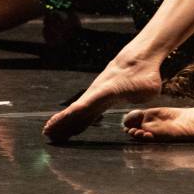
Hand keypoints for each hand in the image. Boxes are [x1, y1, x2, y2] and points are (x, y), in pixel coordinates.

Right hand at [43, 57, 163, 141]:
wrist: (139, 60)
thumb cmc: (145, 76)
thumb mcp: (146, 89)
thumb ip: (141, 96)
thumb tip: (140, 101)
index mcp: (105, 93)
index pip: (82, 108)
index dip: (68, 119)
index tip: (54, 126)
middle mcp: (97, 94)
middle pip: (75, 111)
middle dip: (61, 123)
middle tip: (46, 134)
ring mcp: (97, 96)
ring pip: (78, 112)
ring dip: (64, 122)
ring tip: (51, 133)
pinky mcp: (100, 98)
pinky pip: (85, 111)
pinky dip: (76, 120)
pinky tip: (72, 129)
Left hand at [122, 100, 193, 141]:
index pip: (177, 136)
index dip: (161, 136)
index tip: (146, 135)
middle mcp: (188, 132)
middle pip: (162, 135)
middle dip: (146, 135)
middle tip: (129, 131)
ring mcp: (183, 126)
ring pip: (158, 127)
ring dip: (142, 127)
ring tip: (126, 125)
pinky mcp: (180, 118)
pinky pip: (162, 118)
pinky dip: (148, 117)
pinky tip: (134, 116)